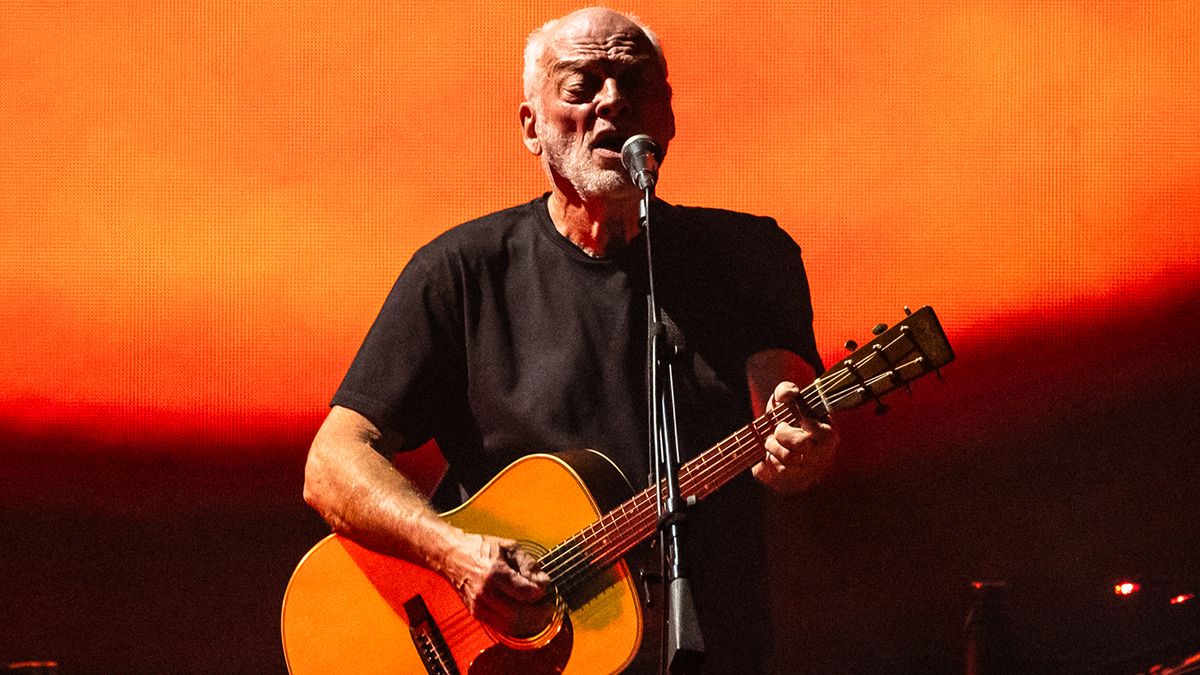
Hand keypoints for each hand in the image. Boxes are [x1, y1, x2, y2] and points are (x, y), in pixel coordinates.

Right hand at [436, 531, 555, 637]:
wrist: (452, 556)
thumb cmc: (480, 548)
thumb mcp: (509, 547)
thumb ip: (529, 565)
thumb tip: (543, 582)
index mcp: (494, 573)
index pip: (525, 593)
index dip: (541, 594)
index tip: (547, 589)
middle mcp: (485, 593)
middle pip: (518, 615)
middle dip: (539, 614)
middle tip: (549, 607)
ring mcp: (479, 606)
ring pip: (510, 626)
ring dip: (529, 623)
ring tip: (539, 612)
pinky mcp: (477, 614)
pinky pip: (502, 627)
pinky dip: (517, 625)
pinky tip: (525, 616)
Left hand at [751, 381, 837, 493]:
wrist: (786, 436)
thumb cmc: (791, 416)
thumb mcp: (789, 399)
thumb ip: (787, 391)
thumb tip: (787, 394)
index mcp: (827, 436)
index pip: (815, 439)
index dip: (797, 431)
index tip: (793, 421)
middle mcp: (821, 459)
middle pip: (793, 455)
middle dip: (778, 440)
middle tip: (776, 431)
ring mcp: (807, 474)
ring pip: (782, 468)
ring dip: (771, 451)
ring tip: (771, 442)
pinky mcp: (791, 485)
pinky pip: (772, 478)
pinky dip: (764, 465)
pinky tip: (768, 455)